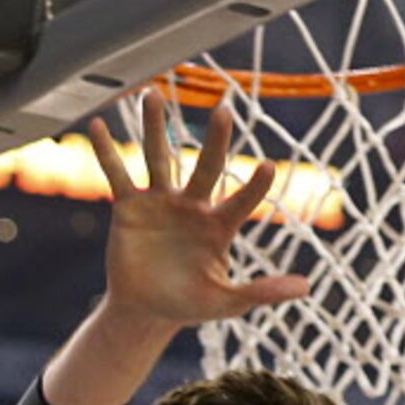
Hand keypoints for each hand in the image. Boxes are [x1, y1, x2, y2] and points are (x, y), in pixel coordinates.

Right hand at [83, 89, 310, 329]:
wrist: (146, 311)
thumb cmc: (190, 305)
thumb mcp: (227, 303)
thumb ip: (261, 292)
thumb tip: (307, 288)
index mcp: (219, 225)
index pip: (241, 200)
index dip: (253, 186)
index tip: (267, 168)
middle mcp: (193, 205)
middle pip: (206, 167)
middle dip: (216, 141)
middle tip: (225, 111)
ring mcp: (160, 202)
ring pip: (160, 158)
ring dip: (155, 127)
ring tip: (152, 94)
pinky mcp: (129, 207)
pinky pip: (117, 174)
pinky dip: (106, 151)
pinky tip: (97, 125)